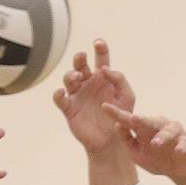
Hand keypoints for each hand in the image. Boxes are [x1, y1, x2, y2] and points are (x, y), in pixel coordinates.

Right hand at [52, 40, 134, 155]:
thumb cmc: (120, 117)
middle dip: (80, 58)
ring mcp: (77, 95)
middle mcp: (88, 83)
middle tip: (82, 57)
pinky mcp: (69, 109)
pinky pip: (59, 99)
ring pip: (69, 78)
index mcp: (103, 77)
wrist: (111, 141)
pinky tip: (61, 92)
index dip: (99, 47)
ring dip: (71, 75)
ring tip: (77, 78)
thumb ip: (120, 80)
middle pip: (80, 64)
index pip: (100, 57)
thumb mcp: (127, 97)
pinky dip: (58, 94)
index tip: (98, 43)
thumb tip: (105, 69)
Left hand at [101, 107, 185, 181]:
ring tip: (155, 143)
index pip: (128, 120)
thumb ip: (126, 139)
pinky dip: (181, 146)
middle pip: (149, 121)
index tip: (104, 107)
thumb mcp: (136, 152)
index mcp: (144, 129)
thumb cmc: (155, 158)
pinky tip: (178, 150)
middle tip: (133, 119)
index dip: (117, 114)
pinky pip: (184, 142)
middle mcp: (159, 126)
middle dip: (142, 120)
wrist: (178, 170)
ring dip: (163, 136)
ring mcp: (174, 133)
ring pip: (169, 130)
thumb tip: (116, 125)